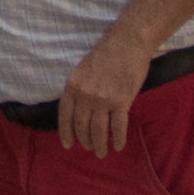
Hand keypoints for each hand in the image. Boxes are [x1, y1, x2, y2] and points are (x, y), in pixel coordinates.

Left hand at [58, 34, 153, 152]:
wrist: (128, 42)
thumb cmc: (107, 52)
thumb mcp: (83, 70)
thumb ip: (79, 89)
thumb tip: (79, 109)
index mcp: (72, 86)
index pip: (65, 116)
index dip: (66, 133)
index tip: (68, 145)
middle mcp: (85, 95)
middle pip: (82, 126)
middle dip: (86, 141)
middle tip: (90, 148)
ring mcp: (103, 99)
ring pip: (98, 130)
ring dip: (100, 145)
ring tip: (102, 152)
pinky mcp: (121, 101)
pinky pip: (118, 127)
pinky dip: (118, 139)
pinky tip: (119, 145)